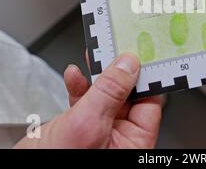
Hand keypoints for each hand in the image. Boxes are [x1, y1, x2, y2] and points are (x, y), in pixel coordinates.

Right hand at [14, 54, 161, 148]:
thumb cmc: (56, 162)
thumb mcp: (88, 123)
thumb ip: (109, 92)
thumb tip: (128, 65)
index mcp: (134, 141)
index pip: (150, 101)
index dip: (145, 76)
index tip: (140, 53)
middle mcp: (121, 136)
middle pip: (128, 93)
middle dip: (118, 70)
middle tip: (114, 47)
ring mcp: (100, 129)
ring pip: (106, 92)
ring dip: (97, 74)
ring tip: (93, 55)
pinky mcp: (81, 124)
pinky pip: (86, 98)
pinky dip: (79, 85)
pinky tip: (74, 75)